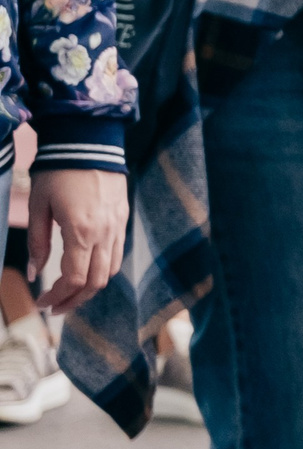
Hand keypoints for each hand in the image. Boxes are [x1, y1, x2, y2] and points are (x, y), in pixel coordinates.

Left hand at [28, 168, 127, 312]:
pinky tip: (86, 268)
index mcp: (80, 231)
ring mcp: (117, 225)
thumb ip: (37, 243)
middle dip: (75, 300)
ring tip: (71, 292)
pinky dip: (103, 268)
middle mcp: (104, 232)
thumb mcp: (38, 207)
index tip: (42, 302)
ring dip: (91, 288)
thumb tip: (34, 274)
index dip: (57, 296)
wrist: (89, 142)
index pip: (75, 279)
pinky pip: (117, 253)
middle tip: (55, 307)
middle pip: (97, 282)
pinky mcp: (122, 218)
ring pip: (111, 270)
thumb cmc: (58, 172)